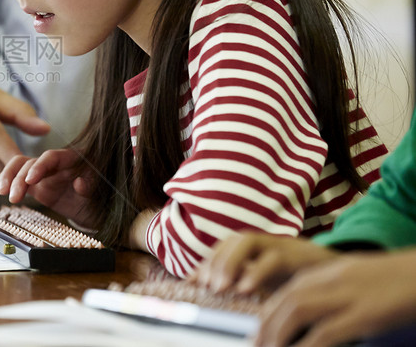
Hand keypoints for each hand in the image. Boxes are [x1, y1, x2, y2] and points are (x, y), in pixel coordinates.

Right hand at [0, 148, 94, 225]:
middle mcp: (53, 165)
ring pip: (18, 168)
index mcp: (70, 160)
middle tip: (13, 196)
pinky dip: (2, 181)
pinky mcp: (35, 186)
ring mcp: (42, 175)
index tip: (30, 180)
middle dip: (18, 177)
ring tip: (0, 192)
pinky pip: (16, 180)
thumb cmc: (100, 197)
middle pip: (29, 162)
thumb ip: (90, 186)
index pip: (51, 157)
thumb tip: (80, 183)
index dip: (39, 166)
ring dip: (7, 178)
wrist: (96, 208)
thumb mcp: (99, 193)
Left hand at [189, 233, 338, 293]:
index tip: (192, 284)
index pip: (223, 250)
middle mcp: (264, 242)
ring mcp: (280, 244)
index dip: (206, 264)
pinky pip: (274, 259)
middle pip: (232, 241)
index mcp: (255, 249)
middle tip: (206, 287)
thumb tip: (211, 291)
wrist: (340, 275)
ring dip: (230, 263)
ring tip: (221, 287)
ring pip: (248, 242)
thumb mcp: (267, 283)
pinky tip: (246, 290)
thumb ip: (242, 284)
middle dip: (216, 262)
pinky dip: (258, 272)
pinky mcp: (297, 253)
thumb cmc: (300, 279)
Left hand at [254, 249, 415, 346]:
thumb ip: (328, 291)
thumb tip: (308, 315)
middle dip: (266, 325)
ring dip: (278, 333)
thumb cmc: (391, 281)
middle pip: (286, 301)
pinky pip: (326, 331)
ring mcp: (346, 296)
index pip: (286, 291)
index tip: (258, 331)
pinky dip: (306, 345)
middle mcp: (330, 280)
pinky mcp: (363, 314)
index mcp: (326, 272)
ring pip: (297, 311)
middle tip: (257, 344)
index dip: (268, 313)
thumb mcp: (352, 280)